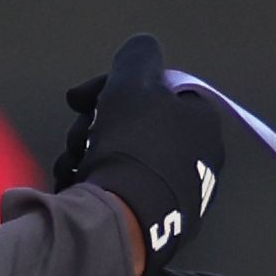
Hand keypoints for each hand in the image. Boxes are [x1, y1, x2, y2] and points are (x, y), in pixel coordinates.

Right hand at [54, 33, 226, 265]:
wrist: (125, 217)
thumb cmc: (132, 143)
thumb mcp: (132, 81)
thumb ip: (138, 55)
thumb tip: (143, 49)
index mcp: (202, 123)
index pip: (153, 91)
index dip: (109, 88)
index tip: (78, 100)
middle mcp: (201, 159)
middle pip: (135, 127)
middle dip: (96, 126)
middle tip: (77, 137)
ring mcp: (184, 196)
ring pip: (123, 158)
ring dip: (89, 154)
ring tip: (73, 164)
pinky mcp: (163, 226)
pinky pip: (124, 192)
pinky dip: (98, 184)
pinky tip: (79, 186)